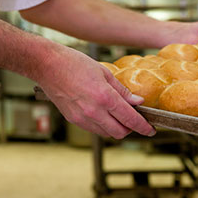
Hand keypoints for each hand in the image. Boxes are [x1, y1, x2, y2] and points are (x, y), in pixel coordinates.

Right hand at [37, 46, 155, 138]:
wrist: (47, 65)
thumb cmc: (75, 63)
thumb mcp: (104, 73)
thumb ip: (122, 91)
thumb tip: (138, 102)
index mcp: (105, 97)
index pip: (130, 119)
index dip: (143, 127)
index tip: (151, 129)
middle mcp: (94, 111)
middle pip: (120, 132)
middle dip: (131, 129)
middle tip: (136, 121)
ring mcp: (82, 118)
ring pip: (107, 133)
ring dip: (117, 129)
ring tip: (119, 116)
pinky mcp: (73, 120)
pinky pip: (94, 130)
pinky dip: (103, 126)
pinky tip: (104, 115)